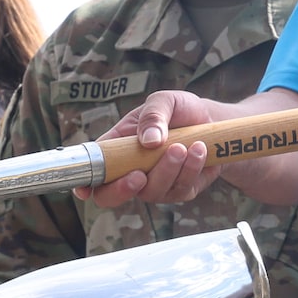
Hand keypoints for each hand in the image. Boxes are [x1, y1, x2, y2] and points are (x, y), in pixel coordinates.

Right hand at [85, 92, 228, 207]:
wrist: (213, 121)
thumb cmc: (180, 110)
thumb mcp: (164, 101)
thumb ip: (153, 115)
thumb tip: (148, 141)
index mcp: (117, 148)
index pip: (93, 170)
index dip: (84, 183)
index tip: (85, 189)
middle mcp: (132, 170)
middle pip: (112, 196)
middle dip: (123, 189)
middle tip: (140, 174)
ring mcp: (156, 184)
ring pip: (151, 191)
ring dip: (167, 170)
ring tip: (183, 146)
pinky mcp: (181, 190)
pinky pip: (180, 189)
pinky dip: (190, 169)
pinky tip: (199, 150)